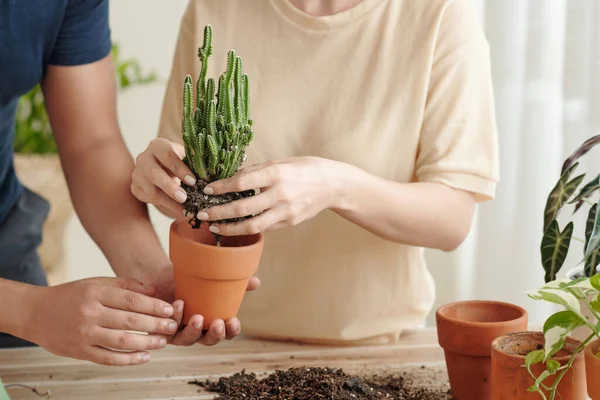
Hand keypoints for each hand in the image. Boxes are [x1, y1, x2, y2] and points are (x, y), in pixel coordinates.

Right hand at [22, 277, 178, 365]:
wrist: (35, 313)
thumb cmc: (70, 295)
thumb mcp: (96, 283)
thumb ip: (125, 285)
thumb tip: (154, 291)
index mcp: (95, 293)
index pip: (131, 300)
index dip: (154, 305)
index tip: (170, 309)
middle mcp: (89, 313)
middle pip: (129, 321)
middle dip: (155, 325)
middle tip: (172, 326)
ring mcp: (84, 334)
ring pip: (121, 341)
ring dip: (146, 343)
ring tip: (162, 342)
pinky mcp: (79, 352)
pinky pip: (108, 358)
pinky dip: (128, 360)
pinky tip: (144, 357)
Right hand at [132, 138, 195, 216]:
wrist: (162, 168)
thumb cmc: (179, 161)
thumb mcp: (186, 156)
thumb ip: (194, 161)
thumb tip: (209, 170)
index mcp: (157, 146)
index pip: (167, 155)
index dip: (179, 169)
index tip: (193, 181)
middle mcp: (144, 158)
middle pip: (154, 173)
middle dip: (170, 187)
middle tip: (184, 198)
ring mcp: (137, 174)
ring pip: (151, 190)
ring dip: (169, 201)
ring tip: (185, 209)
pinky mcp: (136, 188)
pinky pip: (149, 199)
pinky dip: (166, 207)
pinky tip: (180, 211)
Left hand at [151, 265, 260, 345]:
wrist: (164, 276)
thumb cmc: (191, 283)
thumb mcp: (213, 281)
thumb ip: (234, 283)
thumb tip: (256, 281)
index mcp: (213, 322)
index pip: (227, 333)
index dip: (232, 331)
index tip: (233, 321)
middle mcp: (198, 331)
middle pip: (209, 340)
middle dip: (215, 334)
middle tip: (217, 323)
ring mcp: (180, 332)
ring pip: (189, 340)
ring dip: (194, 331)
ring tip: (197, 317)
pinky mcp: (164, 329)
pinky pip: (169, 329)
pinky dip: (176, 317)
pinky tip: (179, 304)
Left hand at [198, 157, 343, 235]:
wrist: (332, 184)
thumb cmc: (303, 169)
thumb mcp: (280, 163)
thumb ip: (256, 172)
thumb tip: (230, 178)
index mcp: (276, 174)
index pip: (242, 182)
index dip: (221, 188)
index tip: (208, 190)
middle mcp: (280, 194)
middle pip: (242, 208)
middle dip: (219, 213)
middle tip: (202, 214)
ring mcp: (285, 211)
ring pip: (252, 226)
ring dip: (230, 228)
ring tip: (215, 227)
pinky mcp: (289, 222)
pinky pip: (264, 228)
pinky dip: (247, 229)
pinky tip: (235, 227)